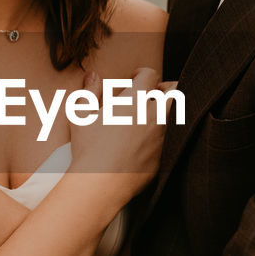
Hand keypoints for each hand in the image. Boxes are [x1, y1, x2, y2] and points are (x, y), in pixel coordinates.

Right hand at [68, 66, 174, 199]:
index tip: (134, 78)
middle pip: (174, 90)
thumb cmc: (89, 148)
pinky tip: (143, 142)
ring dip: (163, 112)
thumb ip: (89, 92)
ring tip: (147, 116)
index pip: (150, 75)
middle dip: (165, 88)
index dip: (142, 73)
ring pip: (173, 115)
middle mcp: (154, 115)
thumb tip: (93, 76)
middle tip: (151, 93)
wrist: (101, 182)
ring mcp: (161, 136)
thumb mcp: (80, 115)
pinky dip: (159, 136)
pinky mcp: (163, 155)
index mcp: (135, 100)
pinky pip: (167, 139)